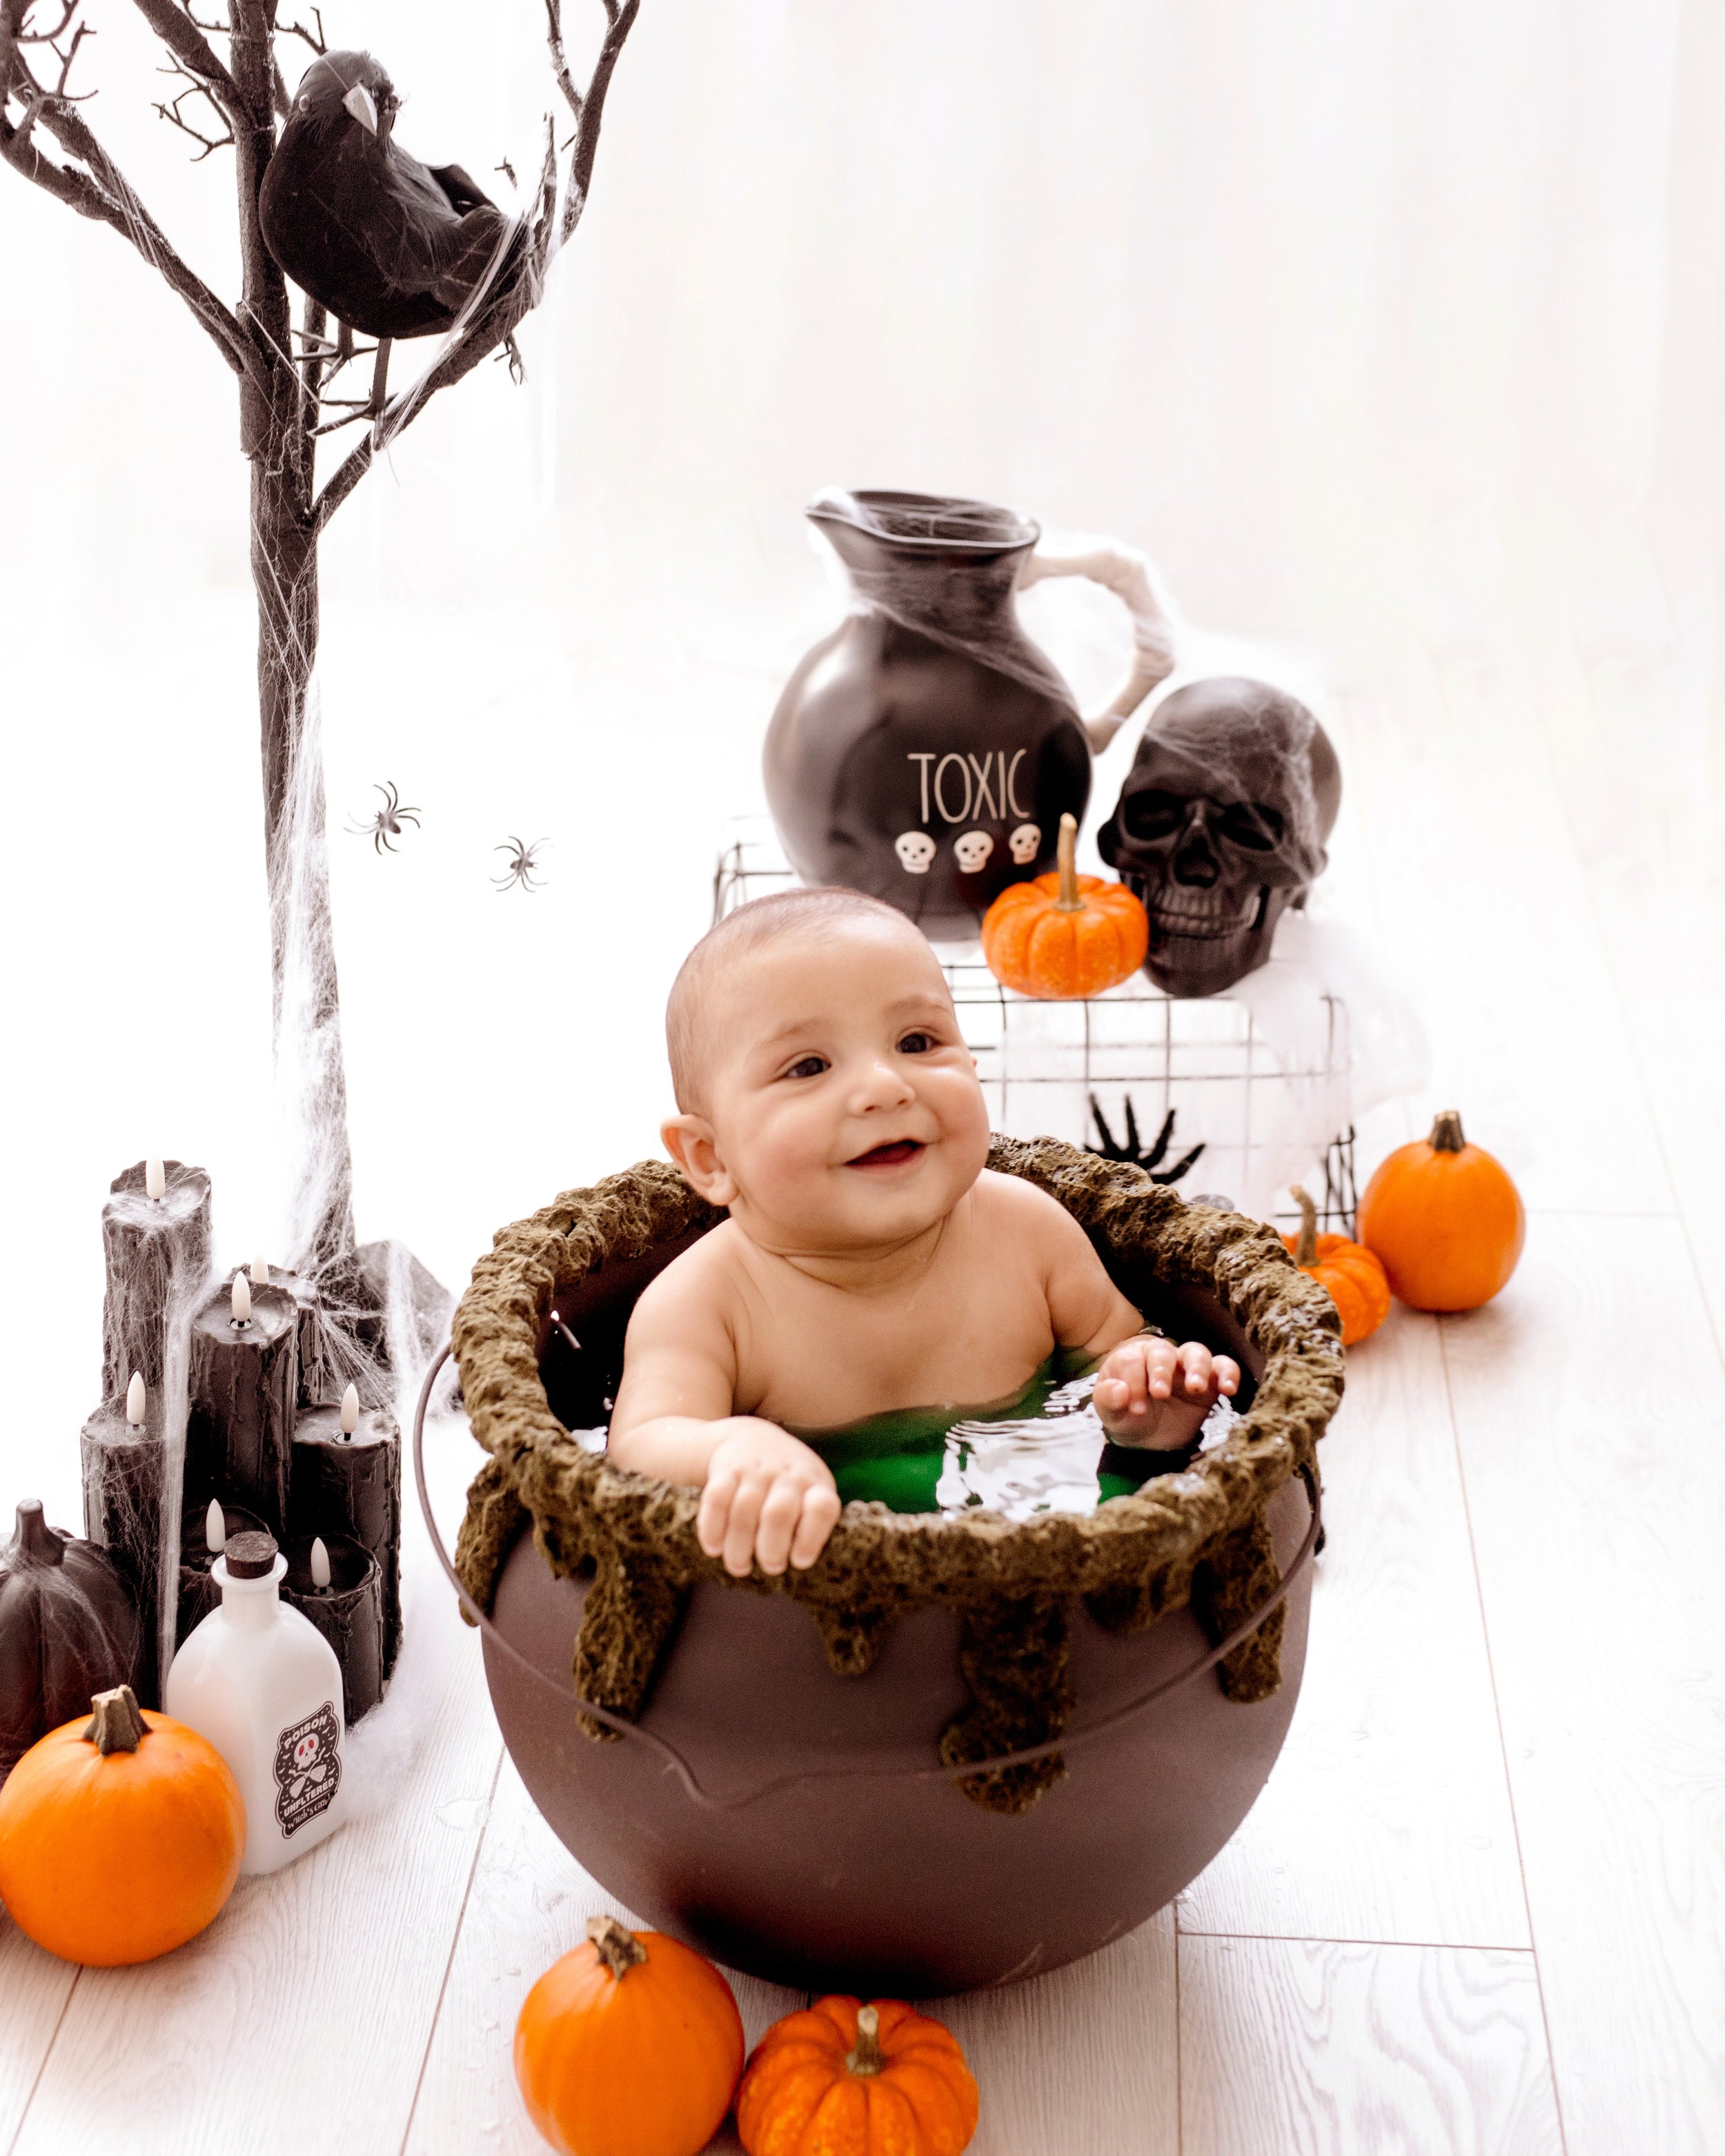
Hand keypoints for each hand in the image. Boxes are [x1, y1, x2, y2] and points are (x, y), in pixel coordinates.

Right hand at [696, 1418, 842, 1577]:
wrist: (752, 1437)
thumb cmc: (788, 1482)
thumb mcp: (810, 1492)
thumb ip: (811, 1523)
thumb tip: (799, 1563)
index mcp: (814, 1484)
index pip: (821, 1508)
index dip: (811, 1538)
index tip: (799, 1561)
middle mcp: (786, 1474)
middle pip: (778, 1513)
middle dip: (772, 1548)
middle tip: (770, 1567)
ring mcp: (755, 1469)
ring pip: (744, 1510)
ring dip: (738, 1547)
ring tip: (739, 1567)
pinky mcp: (725, 1468)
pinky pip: (716, 1499)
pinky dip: (712, 1528)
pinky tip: (713, 1548)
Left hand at [1093, 1336, 1239, 1449]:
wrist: (1149, 1439)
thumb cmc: (1127, 1416)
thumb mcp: (1110, 1413)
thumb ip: (1108, 1400)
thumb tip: (1120, 1390)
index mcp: (1131, 1359)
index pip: (1132, 1360)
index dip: (1134, 1382)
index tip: (1136, 1408)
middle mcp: (1160, 1358)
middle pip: (1163, 1351)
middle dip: (1161, 1371)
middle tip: (1160, 1394)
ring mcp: (1186, 1367)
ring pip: (1195, 1352)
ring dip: (1196, 1367)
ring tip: (1195, 1388)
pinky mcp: (1209, 1382)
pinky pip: (1223, 1367)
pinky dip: (1228, 1373)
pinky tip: (1228, 1389)